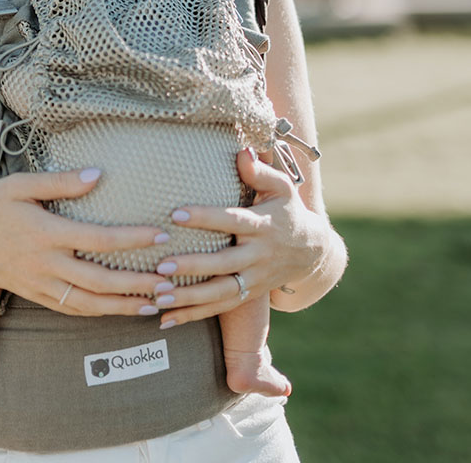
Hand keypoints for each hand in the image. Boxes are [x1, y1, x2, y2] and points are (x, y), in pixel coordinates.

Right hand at [0, 167, 170, 316]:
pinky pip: (72, 309)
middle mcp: (45, 264)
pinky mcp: (35, 296)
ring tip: (155, 304)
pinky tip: (121, 310)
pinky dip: (99, 313)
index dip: (132, 240)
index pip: (98, 239)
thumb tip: (98, 174)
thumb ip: (60, 181)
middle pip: (100, 280)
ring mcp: (40, 285)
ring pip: (89, 303)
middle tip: (171, 281)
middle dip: (138, 283)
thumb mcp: (19, 184)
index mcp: (45, 233)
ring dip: (124, 306)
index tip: (160, 236)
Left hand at [155, 149, 332, 327]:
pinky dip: (193, 315)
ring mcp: (254, 278)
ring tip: (158, 296)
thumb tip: (242, 151)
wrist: (313, 252)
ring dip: (189, 297)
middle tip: (161, 266)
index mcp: (262, 225)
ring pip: (220, 292)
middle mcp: (258, 255)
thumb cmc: (287, 212)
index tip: (176, 213)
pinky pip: (219, 308)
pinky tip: (165, 319)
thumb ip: (260, 171)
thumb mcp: (282, 187)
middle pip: (224, 263)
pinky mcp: (248, 295)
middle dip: (193, 266)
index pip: (232, 221)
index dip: (206, 218)